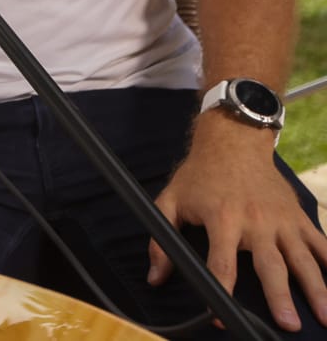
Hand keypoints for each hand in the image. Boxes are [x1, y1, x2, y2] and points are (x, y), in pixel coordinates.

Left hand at [150, 121, 326, 331]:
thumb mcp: (170, 200)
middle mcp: (256, 221)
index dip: (221, 292)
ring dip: (316, 289)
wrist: (233, 142)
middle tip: (288, 325)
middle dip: (280, 297)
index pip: (221, 264)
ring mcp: (282, 219)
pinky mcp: (299, 216)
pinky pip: (320, 243)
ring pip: (302, 259)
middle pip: (270, 265)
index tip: (221, 317)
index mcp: (223, 219)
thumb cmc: (200, 175)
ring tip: (325, 317)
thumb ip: (161, 239)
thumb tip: (155, 277)